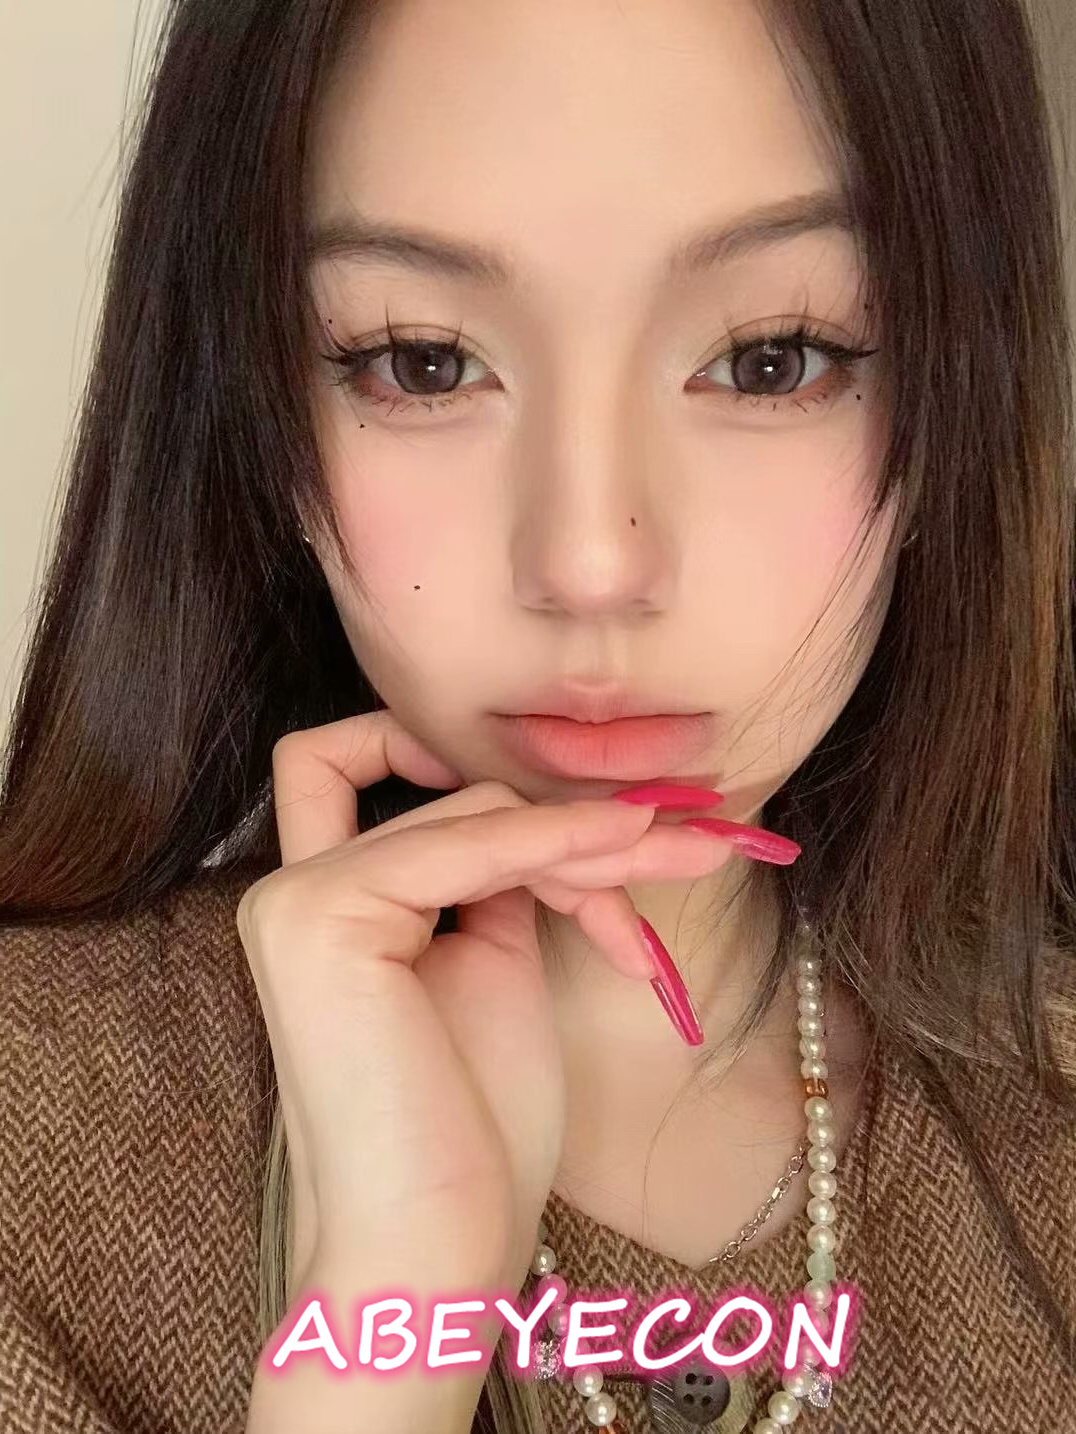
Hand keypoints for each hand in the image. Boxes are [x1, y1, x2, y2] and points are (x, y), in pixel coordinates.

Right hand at [238, 710, 738, 1327]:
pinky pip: (468, 842)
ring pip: (471, 808)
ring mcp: (298, 899)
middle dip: (566, 819)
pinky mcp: (325, 915)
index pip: (344, 763)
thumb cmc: (472, 1130)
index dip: (424, 746)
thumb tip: (552, 807)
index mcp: (324, 906)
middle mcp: (293, 890)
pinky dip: (555, 842)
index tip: (540, 788)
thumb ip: (495, 878)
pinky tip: (626, 851)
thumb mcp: (490, 965)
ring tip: (666, 870)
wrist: (438, 1243)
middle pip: (451, 792)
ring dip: (580, 842)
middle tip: (669, 841)